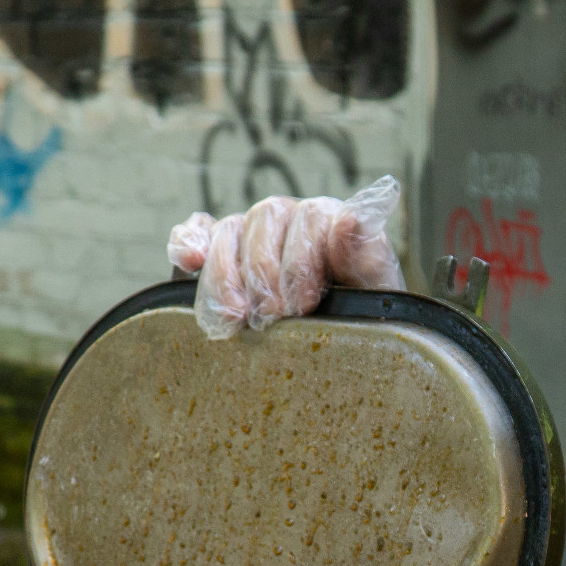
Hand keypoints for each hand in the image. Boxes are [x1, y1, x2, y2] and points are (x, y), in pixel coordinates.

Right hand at [166, 176, 404, 336]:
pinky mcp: (220, 249)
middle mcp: (290, 218)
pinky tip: (188, 262)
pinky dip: (188, 242)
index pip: (311, 216)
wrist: (341, 348)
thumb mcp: (377, 294)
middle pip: (265, 219)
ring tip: (235, 317)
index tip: (303, 304)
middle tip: (271, 317)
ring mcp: (252, 232)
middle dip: (265, 272)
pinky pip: (198, 231)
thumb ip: (368, 257)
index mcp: (330, 221)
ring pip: (229, 230)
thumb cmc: (361, 319)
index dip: (302, 260)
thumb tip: (347, 220)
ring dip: (227, 274)